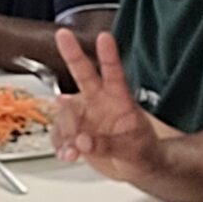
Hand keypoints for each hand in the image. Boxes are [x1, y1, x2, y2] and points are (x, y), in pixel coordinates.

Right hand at [50, 27, 159, 178]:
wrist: (137, 166)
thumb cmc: (143, 151)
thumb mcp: (133, 151)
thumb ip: (109, 145)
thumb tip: (83, 142)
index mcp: (120, 99)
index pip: (114, 74)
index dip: (108, 56)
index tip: (104, 37)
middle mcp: (100, 101)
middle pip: (84, 74)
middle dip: (72, 54)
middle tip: (63, 35)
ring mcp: (86, 115)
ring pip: (65, 113)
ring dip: (65, 132)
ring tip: (72, 151)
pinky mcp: (75, 131)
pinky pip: (59, 133)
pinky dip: (60, 144)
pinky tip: (67, 154)